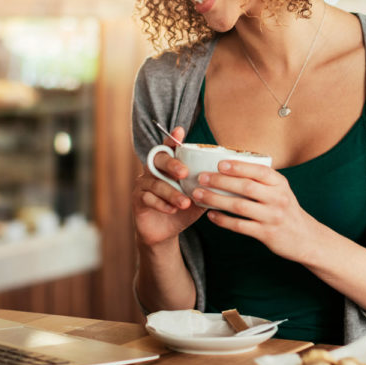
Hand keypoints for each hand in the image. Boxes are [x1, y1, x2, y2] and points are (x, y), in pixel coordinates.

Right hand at [133, 126, 204, 246]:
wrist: (165, 233)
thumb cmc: (182, 210)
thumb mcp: (197, 197)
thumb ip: (206, 186)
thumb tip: (227, 179)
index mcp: (168, 166)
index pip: (169, 148)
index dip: (172, 139)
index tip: (180, 131)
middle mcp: (153, 171)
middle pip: (158, 160)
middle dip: (172, 164)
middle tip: (184, 172)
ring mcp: (143, 184)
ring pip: (156, 183)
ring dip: (171, 193)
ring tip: (185, 203)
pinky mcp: (138, 199)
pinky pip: (148, 198)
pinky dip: (162, 204)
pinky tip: (172, 210)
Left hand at [190, 159, 319, 262]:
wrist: (306, 238)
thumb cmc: (286, 210)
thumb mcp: (281, 191)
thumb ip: (262, 180)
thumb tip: (230, 167)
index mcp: (281, 184)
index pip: (259, 170)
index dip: (238, 166)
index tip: (219, 164)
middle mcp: (278, 199)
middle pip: (245, 187)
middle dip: (220, 181)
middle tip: (201, 178)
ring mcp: (272, 217)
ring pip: (239, 206)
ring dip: (216, 200)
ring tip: (199, 195)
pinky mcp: (267, 234)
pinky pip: (240, 226)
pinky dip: (223, 220)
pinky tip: (211, 215)